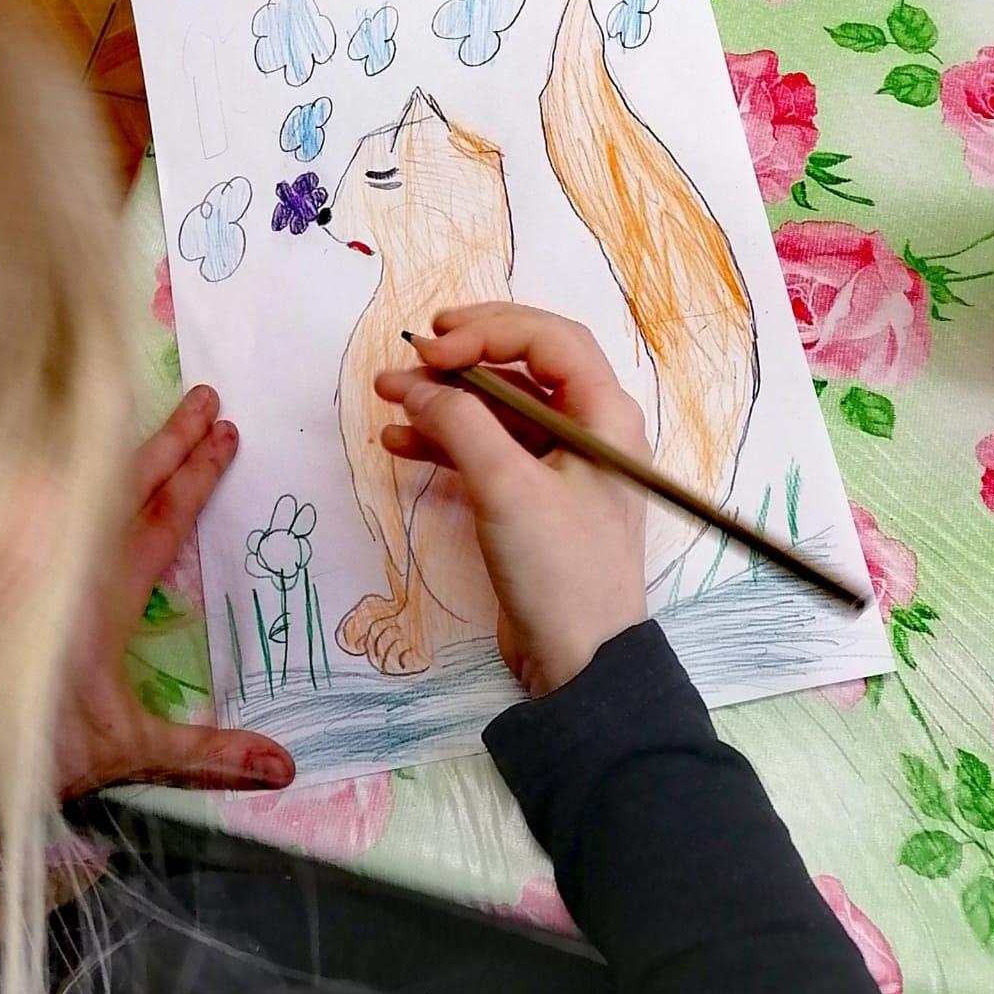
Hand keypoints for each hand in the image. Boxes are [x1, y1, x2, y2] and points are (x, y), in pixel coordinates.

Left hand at [53, 386, 294, 801]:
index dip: (198, 475)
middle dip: (170, 440)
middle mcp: (66, 560)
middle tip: (204, 396)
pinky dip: (58, 474)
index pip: (164, 517)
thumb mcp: (128, 750)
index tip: (226, 432)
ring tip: (149, 419)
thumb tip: (286, 768)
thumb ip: (208, 751)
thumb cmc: (34, 749)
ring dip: (119, 453)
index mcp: (107, 591)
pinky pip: (30, 501)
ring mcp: (27, 556)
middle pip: (125, 483)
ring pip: (76, 484)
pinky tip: (62, 463)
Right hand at [375, 303, 649, 695]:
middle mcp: (588, 430)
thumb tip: (416, 384)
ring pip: (498, 408)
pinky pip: (487, 449)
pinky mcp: (533, 499)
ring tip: (388, 396)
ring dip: (445, 399)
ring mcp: (560, 466)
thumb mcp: (506, 487)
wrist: (579, 662)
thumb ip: (459, 424)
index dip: (487, 331)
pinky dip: (445, 441)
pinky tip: (401, 441)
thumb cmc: (560, 570)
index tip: (432, 349)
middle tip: (412, 352)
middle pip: (523, 365)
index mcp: (605, 416)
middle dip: (462, 356)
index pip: (548, 340)